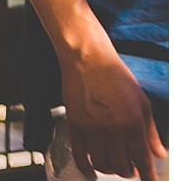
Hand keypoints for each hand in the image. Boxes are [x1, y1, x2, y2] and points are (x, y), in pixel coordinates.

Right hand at [62, 39, 168, 178]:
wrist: (88, 61)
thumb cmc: (116, 77)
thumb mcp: (143, 104)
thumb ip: (152, 132)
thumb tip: (159, 153)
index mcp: (133, 124)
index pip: (142, 160)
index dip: (147, 175)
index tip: (149, 180)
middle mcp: (112, 130)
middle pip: (122, 167)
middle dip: (130, 172)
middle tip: (132, 169)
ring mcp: (91, 130)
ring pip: (102, 164)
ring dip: (110, 170)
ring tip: (114, 165)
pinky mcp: (75, 127)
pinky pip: (79, 156)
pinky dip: (86, 169)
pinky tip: (91, 174)